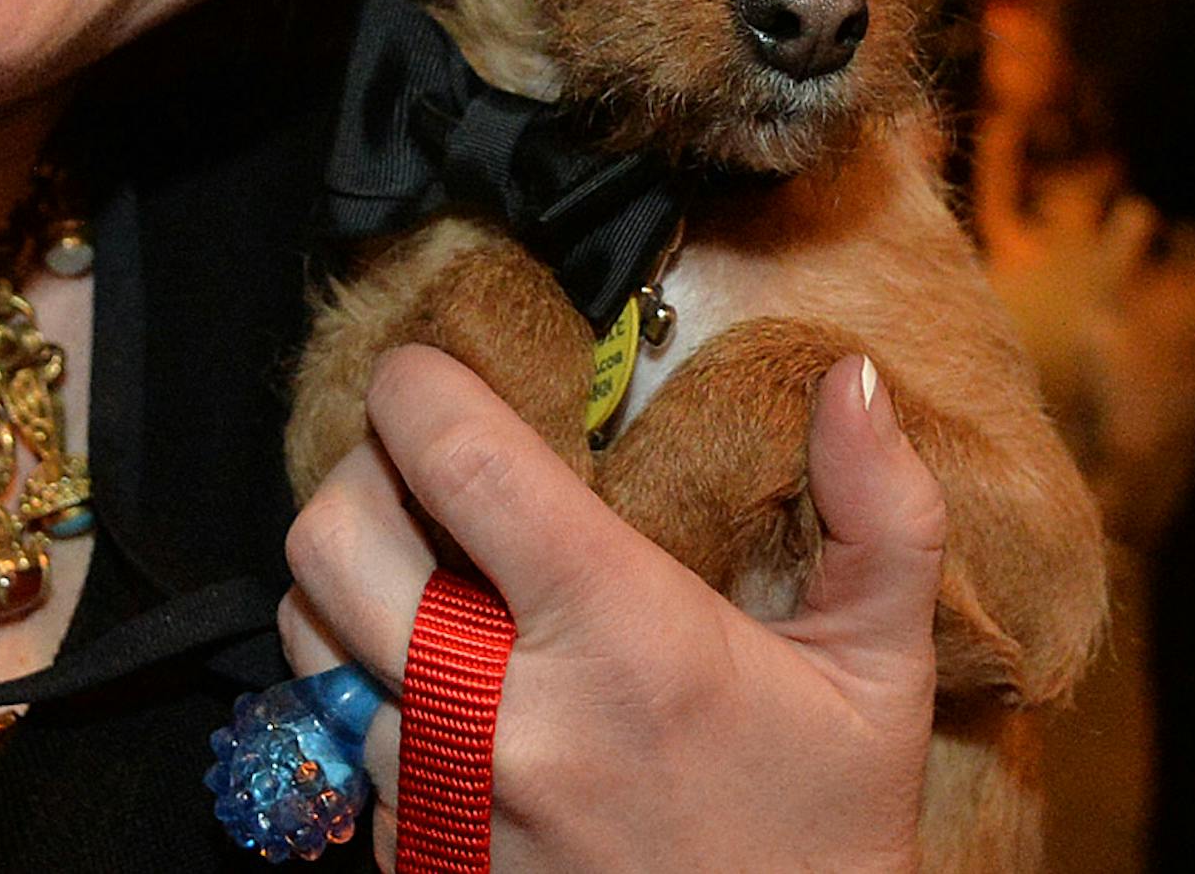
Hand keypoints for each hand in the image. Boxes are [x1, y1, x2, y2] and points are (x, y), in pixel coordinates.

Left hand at [282, 345, 940, 871]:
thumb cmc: (824, 829)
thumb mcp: (878, 675)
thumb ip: (882, 515)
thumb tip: (853, 373)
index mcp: (620, 635)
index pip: (454, 458)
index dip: (416, 386)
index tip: (429, 371)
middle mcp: (509, 720)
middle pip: (332, 537)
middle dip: (360, 473)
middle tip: (421, 471)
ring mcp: (448, 803)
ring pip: (313, 634)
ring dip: (353, 583)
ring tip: (429, 576)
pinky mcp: (416, 866)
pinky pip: (340, 739)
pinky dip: (374, 691)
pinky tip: (451, 691)